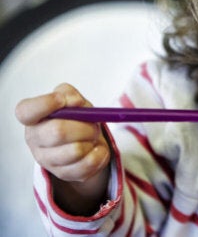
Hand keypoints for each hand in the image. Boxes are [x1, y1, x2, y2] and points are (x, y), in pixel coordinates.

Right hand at [15, 83, 109, 214]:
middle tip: (94, 125)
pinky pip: (88, 164)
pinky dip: (100, 154)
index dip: (44, 104)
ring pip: (76, 150)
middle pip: (58, 132)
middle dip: (84, 126)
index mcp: (32, 118)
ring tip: (93, 137)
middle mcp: (34, 140)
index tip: (61, 100)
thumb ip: (70, 94)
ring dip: (92, 140)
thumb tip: (74, 101)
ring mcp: (47, 160)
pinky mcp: (64, 174)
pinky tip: (97, 149)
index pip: (25, 112)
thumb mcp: (72, 100)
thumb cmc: (75, 118)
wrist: (84, 142)